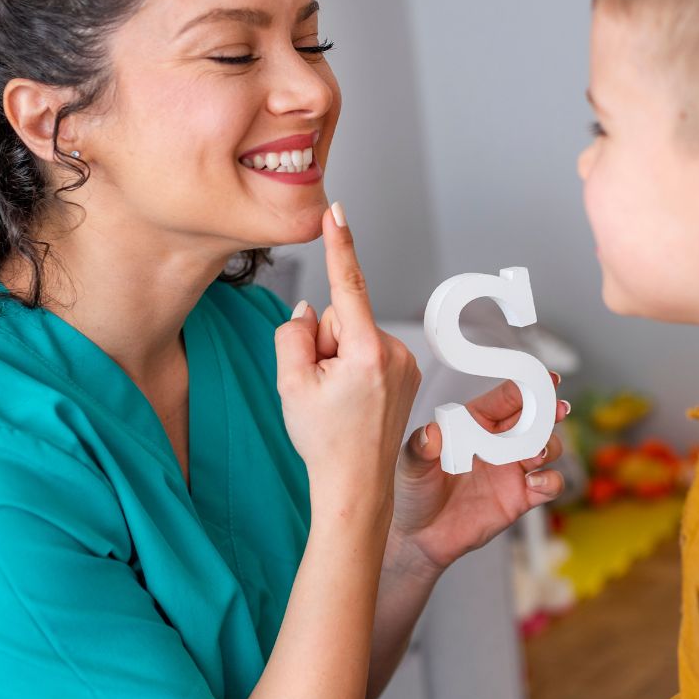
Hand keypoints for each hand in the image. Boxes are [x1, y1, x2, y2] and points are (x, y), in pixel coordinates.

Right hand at [274, 204, 421, 512]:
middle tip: (321, 387)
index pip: (349, 285)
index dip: (340, 246)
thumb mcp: (290, 384)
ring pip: (356, 333)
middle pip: (343, 316)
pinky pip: (370, 349)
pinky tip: (354, 399)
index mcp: (365, 352)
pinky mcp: (409, 371)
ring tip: (339, 399)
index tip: (337, 212)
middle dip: (326, 341)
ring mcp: (406, 362)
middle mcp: (394, 351)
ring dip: (340, 356)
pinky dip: (356, 365)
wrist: (356, 486)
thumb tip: (310, 310)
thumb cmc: (323, 440)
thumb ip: (293, 335)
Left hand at [388, 375, 568, 575]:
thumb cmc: (414, 492)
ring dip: (550, 445)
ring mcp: (512, 469)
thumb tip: (429, 433)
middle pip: (534, 418)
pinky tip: (535, 483)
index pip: (506, 397)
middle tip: (556, 409)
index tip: (544, 378)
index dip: (527, 385)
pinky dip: (550, 481)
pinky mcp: (520, 497)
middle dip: (549, 410)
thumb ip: (420, 448)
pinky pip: (548, 485)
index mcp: (475, 422)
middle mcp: (498, 442)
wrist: (420, 537)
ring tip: (538, 452)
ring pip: (547, 447)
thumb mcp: (411, 466)